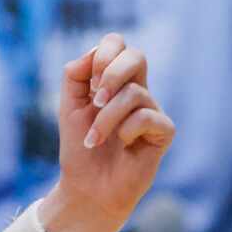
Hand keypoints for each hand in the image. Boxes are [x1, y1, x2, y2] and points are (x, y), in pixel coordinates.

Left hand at [43, 34, 175, 231]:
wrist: (87, 186)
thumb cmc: (80, 145)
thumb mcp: (69, 104)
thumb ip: (75, 74)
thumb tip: (93, 53)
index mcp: (115, 81)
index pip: (119, 44)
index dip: (104, 52)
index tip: (89, 80)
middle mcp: (137, 91)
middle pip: (137, 55)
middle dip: (111, 72)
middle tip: (95, 97)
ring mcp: (152, 111)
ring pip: (135, 93)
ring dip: (106, 117)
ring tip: (95, 138)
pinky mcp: (162, 134)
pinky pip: (147, 117)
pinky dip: (126, 130)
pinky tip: (121, 145)